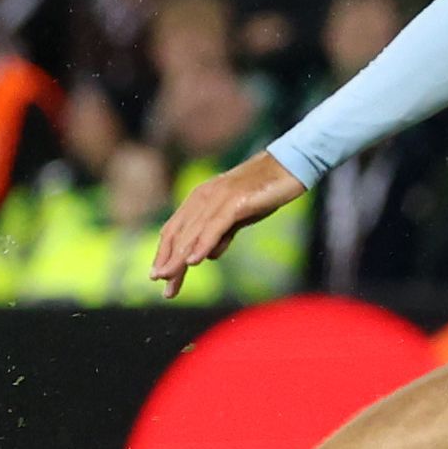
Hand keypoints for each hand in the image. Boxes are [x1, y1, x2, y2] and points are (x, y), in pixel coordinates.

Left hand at [150, 152, 300, 295]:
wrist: (289, 166)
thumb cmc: (264, 191)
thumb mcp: (238, 217)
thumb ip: (222, 234)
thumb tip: (208, 255)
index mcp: (200, 199)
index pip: (174, 229)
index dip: (164, 252)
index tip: (158, 276)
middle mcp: (203, 197)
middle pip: (178, 233)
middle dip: (167, 259)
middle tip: (159, 282)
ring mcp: (218, 198)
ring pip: (192, 232)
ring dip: (178, 257)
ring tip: (168, 277)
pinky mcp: (235, 201)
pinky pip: (214, 227)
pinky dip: (202, 244)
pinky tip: (193, 261)